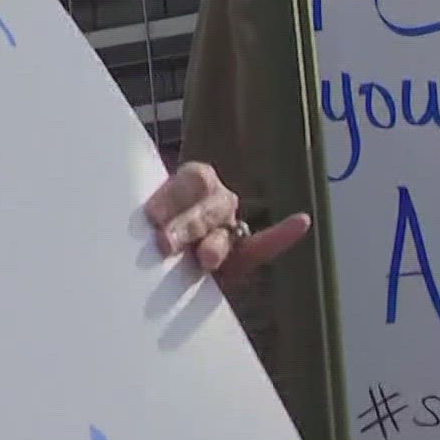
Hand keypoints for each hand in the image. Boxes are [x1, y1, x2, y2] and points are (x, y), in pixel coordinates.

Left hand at [143, 161, 309, 283]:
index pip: (190, 180)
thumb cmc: (146, 231)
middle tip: (166, 244)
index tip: (151, 216)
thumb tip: (140, 219)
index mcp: (189, 180)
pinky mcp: (239, 256)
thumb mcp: (142, 218)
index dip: (172, 197)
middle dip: (187, 225)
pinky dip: (281, 236)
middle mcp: (213, 200)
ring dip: (216, 244)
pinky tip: (300, 222)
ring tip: (207, 259)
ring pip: (227, 231)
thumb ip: (143, 217)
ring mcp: (229, 226)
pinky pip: (262, 246)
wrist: (149, 256)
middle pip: (209, 206)